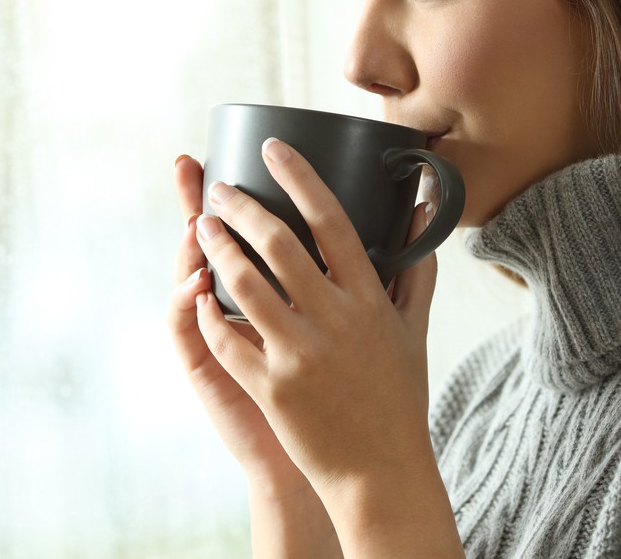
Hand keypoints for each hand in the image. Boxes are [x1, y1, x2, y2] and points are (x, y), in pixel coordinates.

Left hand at [191, 138, 440, 514]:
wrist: (381, 471)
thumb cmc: (398, 397)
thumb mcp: (413, 329)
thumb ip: (416, 268)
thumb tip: (422, 213)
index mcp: (368, 299)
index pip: (331, 220)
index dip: (299, 178)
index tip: (273, 149)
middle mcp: (334, 320)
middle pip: (278, 244)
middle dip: (240, 207)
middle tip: (218, 189)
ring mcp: (300, 354)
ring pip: (245, 284)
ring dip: (216, 249)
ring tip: (200, 227)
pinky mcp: (272, 388)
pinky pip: (228, 338)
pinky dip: (209, 311)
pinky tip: (198, 290)